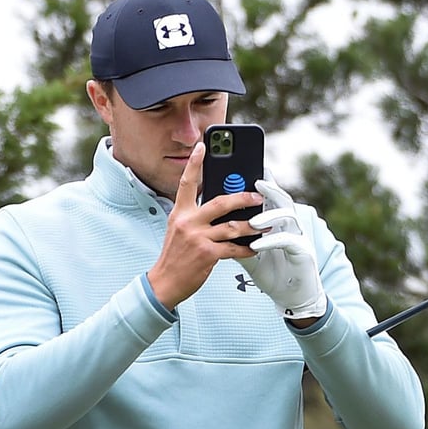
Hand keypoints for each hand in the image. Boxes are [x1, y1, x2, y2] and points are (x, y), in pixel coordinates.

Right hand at [147, 141, 260, 309]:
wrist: (164, 281)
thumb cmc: (175, 255)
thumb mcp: (179, 229)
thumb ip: (196, 216)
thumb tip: (222, 205)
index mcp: (179, 213)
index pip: (186, 183)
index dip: (194, 163)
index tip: (202, 146)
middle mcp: (187, 222)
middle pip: (220, 202)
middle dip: (242, 198)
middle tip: (257, 196)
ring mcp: (197, 238)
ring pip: (232, 226)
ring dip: (251, 226)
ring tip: (263, 224)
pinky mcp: (207, 254)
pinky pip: (234, 248)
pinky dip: (247, 248)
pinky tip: (254, 247)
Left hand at [235, 176, 327, 320]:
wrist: (290, 295)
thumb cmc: (270, 271)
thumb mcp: (248, 251)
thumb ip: (233, 236)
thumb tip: (210, 221)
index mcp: (276, 220)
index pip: (269, 195)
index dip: (264, 181)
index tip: (251, 171)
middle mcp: (289, 223)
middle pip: (280, 199)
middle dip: (268, 189)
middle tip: (254, 184)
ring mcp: (298, 235)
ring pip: (286, 215)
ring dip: (268, 216)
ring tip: (252, 221)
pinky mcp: (302, 250)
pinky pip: (287, 240)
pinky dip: (270, 241)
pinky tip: (255, 245)